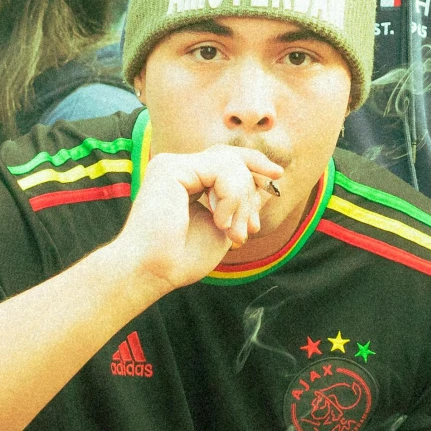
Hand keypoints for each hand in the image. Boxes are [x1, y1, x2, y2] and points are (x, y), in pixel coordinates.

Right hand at [111, 146, 282, 292]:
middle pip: (231, 157)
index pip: (227, 161)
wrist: (154, 272)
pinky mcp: (170, 167)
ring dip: (242, 200)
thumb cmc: (182, 258)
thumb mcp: (224, 226)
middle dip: (252, 186)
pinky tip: (219, 221)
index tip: (277, 179)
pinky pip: (220, 169)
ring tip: (232, 233)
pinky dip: (230, 197)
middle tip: (251, 227)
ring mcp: (172, 165)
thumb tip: (267, 186)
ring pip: (230, 163)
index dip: (254, 167)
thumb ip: (241, 205)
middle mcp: (178, 168)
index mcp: (187, 180)